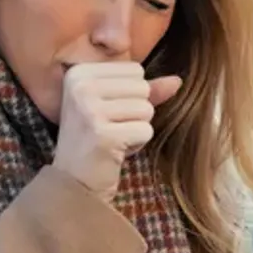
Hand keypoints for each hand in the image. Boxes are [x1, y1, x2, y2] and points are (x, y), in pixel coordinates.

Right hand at [52, 62, 180, 200]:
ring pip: (146, 109)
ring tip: (113, 139)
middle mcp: (81, 86)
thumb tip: (177, 80)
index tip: (105, 114)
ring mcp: (90, 110)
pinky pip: (146, 130)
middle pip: (142, 88)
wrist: (75, 182)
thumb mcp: (114, 106)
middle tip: (110, 129)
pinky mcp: (104, 134)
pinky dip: (137, 144)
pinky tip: (116, 150)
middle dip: (134, 112)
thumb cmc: (95, 140)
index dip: (128, 96)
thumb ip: (144, 90)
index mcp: (79, 72)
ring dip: (136, 128)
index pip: (135, 70)